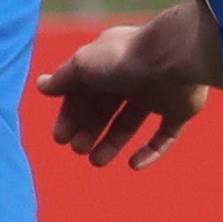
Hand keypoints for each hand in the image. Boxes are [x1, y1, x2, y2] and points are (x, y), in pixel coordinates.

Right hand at [43, 5, 219, 167]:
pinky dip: (151, 150)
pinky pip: (165, 133)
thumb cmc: (123, 59)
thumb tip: (42, 86)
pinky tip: (135, 164)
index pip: (83, 91)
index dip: (70, 114)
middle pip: (105, 108)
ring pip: (130, 122)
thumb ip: (63, 78)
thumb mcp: (83, 65)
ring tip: (97, 161)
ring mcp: (157, 92)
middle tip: (78, 150)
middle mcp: (131, 76)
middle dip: (88, 130)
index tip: (60, 138)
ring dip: (112, 142)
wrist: (176, 57)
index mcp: (108, 61)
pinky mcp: (180, 108)